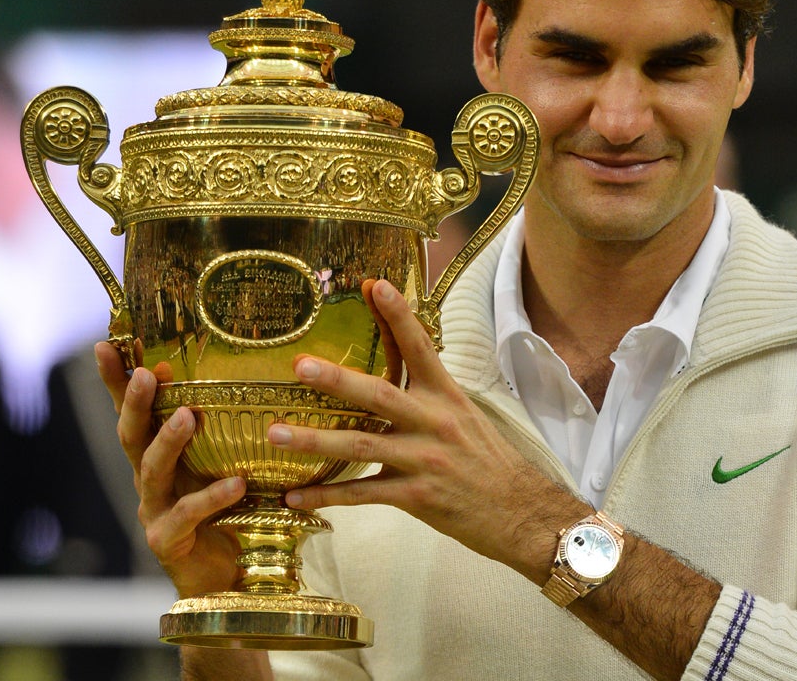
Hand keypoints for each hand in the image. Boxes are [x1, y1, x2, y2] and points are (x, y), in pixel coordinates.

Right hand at [95, 342, 245, 596]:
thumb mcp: (225, 464)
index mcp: (160, 457)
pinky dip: (212, 496)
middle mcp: (150, 480)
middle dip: (136, 403)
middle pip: (132, 436)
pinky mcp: (167, 540)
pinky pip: (188, 513)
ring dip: (168, 441)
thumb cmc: (228, 514)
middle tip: (148, 374)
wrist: (227, 578)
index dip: (116, 381)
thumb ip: (225, 433)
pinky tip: (236, 483)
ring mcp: (154, 510)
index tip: (107, 345)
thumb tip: (243, 379)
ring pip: (152, 471)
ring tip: (188, 416)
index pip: (133, 413)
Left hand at [266, 280, 587, 580]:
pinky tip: (295, 496)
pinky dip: (327, 496)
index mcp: (448, 397)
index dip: (398, 316)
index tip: (375, 285)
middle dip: (337, 380)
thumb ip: (429, 395)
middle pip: (379, 395)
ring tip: (275, 433)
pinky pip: (363, 495)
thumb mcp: (466, 416)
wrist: (521, 511)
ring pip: (362, 446)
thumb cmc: (490, 461)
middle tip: (299, 366)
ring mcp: (424, 460)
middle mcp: (435, 423)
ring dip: (315, 440)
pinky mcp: (417, 497)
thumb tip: (392, 372)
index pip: (421, 348)